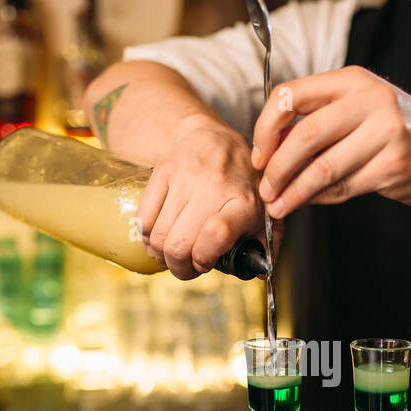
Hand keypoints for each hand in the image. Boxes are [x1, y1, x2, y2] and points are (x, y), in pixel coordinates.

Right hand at [135, 113, 267, 280]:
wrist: (215, 138)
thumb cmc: (242, 182)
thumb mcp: (265, 211)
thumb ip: (267, 244)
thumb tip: (259, 272)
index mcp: (244, 202)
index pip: (217, 234)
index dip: (204, 259)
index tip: (205, 263)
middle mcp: (214, 187)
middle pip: (178, 244)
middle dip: (179, 267)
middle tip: (186, 266)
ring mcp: (185, 178)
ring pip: (158, 236)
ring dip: (161, 255)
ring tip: (172, 253)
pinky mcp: (162, 172)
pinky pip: (143, 219)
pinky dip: (146, 237)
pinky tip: (158, 237)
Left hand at [251, 65, 410, 218]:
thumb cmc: (397, 133)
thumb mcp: (360, 109)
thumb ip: (319, 121)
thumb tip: (268, 151)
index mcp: (353, 79)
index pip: (291, 95)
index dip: (266, 128)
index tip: (259, 154)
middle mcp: (371, 99)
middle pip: (305, 135)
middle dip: (277, 168)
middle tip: (265, 189)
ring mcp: (386, 132)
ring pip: (322, 166)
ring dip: (294, 191)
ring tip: (278, 205)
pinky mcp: (393, 165)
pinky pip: (343, 186)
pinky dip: (321, 198)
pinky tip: (310, 201)